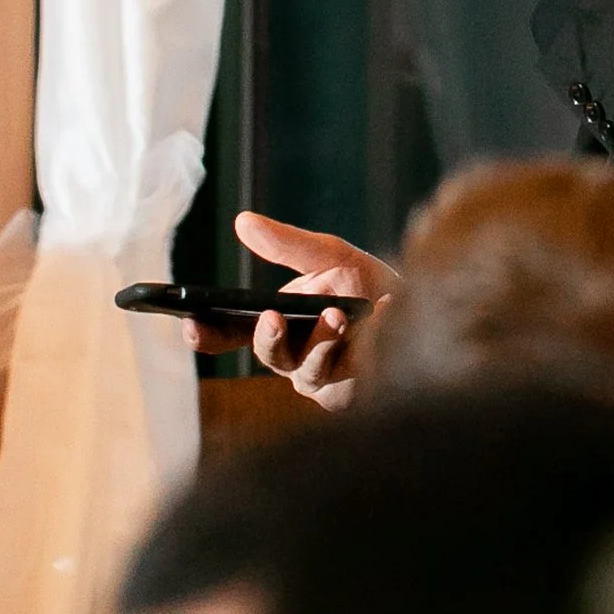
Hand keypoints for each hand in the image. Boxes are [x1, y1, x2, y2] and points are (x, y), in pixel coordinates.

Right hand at [181, 212, 397, 410]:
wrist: (423, 311)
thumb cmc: (366, 286)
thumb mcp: (328, 256)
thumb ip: (287, 245)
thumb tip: (242, 221)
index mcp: (277, 325)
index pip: (231, 334)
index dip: (207, 333)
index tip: (190, 323)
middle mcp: (293, 357)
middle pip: (268, 355)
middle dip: (267, 338)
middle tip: (271, 318)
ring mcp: (324, 379)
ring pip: (309, 369)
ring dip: (321, 340)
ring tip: (337, 313)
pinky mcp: (358, 391)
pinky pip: (357, 375)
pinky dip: (372, 340)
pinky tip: (387, 309)